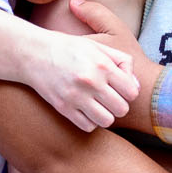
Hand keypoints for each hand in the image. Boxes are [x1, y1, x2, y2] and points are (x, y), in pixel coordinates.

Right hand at [66, 0, 158, 124]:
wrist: (35, 53)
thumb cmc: (70, 49)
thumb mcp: (99, 46)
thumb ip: (123, 62)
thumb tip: (136, 87)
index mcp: (102, 65)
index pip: (131, 92)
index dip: (128, 91)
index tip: (120, 88)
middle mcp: (91, 82)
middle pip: (121, 109)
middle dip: (118, 105)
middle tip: (109, 98)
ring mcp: (76, 97)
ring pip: (107, 121)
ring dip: (106, 115)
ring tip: (99, 106)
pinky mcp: (63, 108)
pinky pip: (88, 126)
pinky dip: (90, 121)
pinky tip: (86, 110)